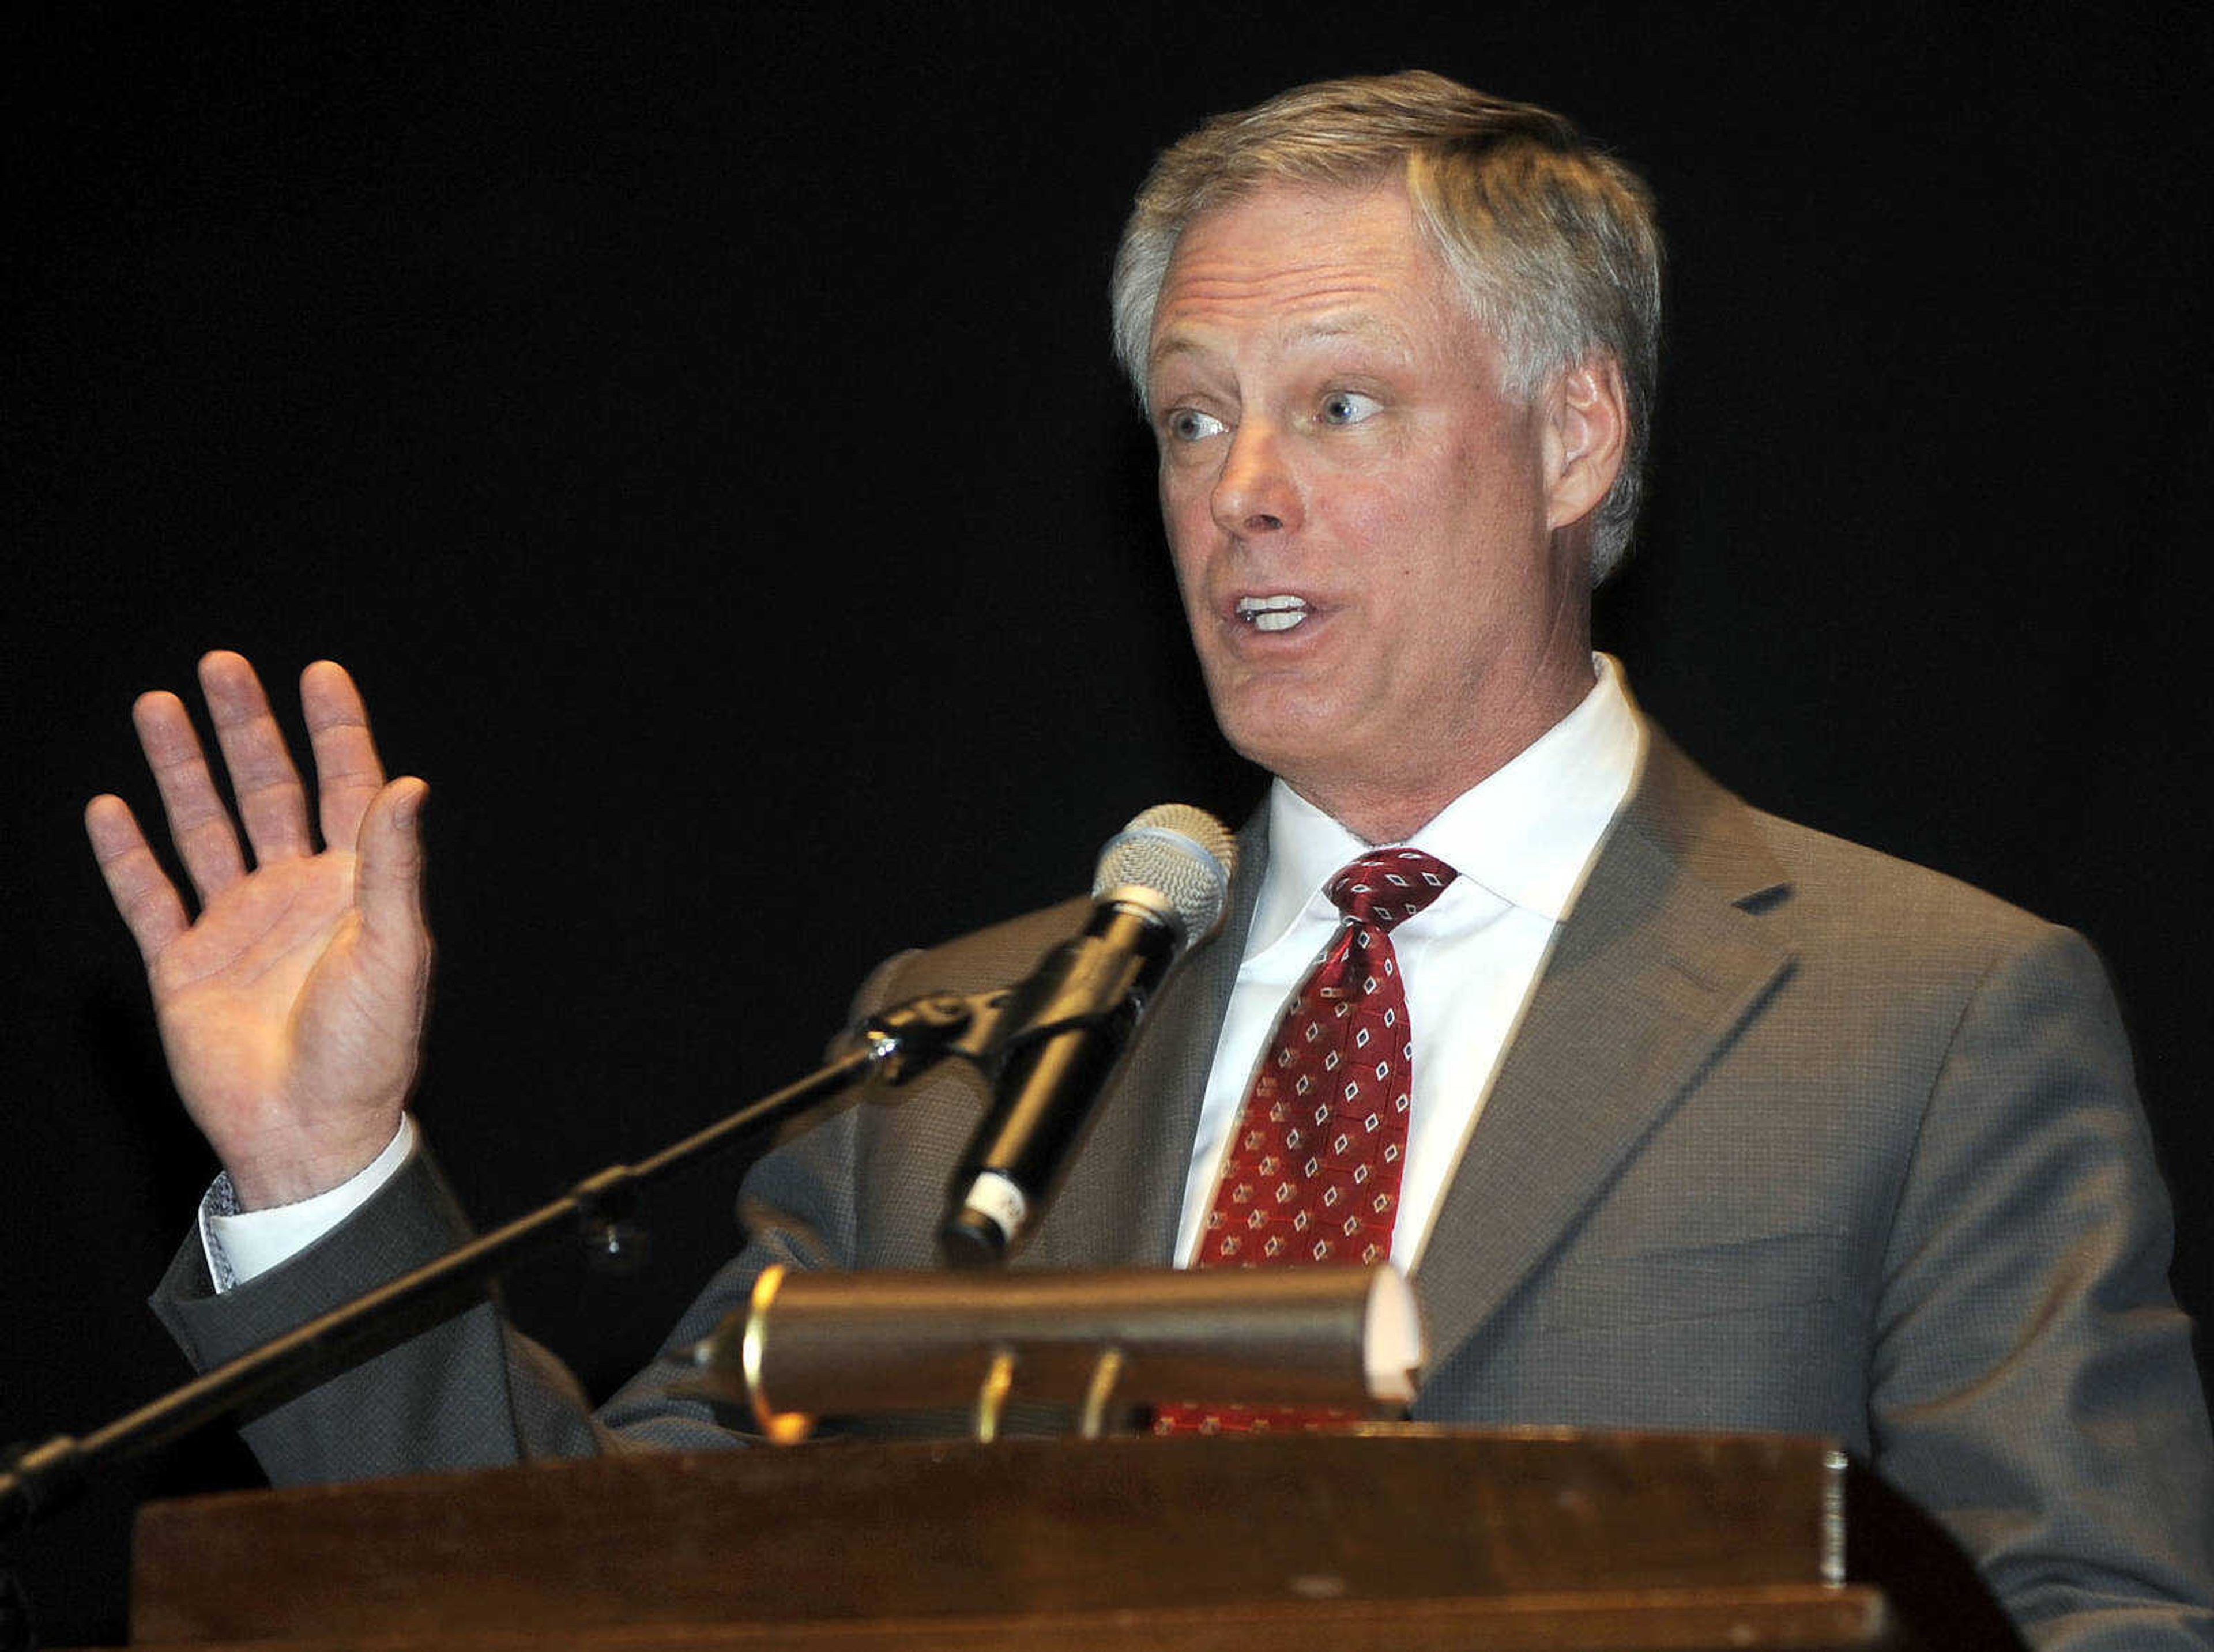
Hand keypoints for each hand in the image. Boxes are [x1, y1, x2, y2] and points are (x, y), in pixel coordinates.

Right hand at [85, 652, 431, 1208]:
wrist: (308, 1134)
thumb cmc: (366, 1052)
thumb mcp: (392, 949)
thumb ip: (391, 865)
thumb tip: (407, 785)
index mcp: (354, 889)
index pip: (347, 789)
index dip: (334, 732)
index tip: (319, 674)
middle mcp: (295, 897)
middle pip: (268, 792)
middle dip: (245, 729)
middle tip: (222, 665)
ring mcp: (238, 928)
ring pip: (204, 829)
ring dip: (182, 769)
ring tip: (157, 705)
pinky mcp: (185, 967)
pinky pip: (149, 898)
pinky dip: (127, 855)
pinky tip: (109, 806)